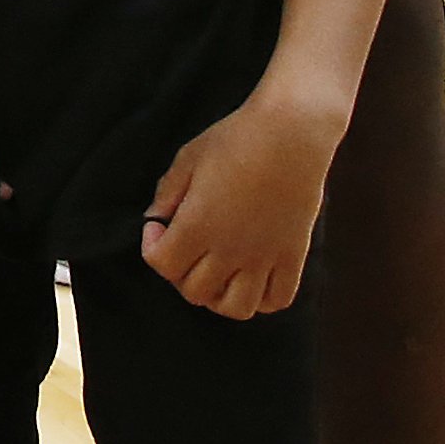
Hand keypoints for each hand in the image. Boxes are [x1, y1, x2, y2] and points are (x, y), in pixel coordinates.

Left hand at [140, 87, 338, 318]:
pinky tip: (251, 274)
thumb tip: (156, 219)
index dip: (152, 247)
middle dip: (180, 273)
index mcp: (198, 226)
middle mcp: (230, 251)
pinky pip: (277, 300)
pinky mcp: (293, 257)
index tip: (159, 226)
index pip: (162, 265)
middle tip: (185, 246)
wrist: (290, 134)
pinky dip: (260, 298)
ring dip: (219, 296)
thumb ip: (167, 193)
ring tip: (216, 269)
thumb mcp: (188, 159)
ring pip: (236, 308)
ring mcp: (264, 258)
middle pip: (194, 292)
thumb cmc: (235, 140)